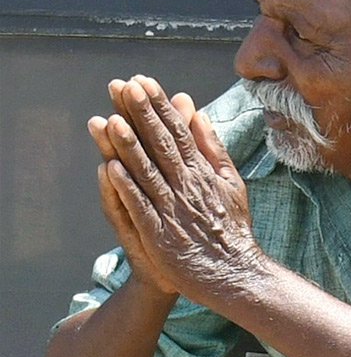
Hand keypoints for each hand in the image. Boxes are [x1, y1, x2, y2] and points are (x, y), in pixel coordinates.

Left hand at [99, 76, 261, 305]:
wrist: (234, 274)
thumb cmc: (230, 229)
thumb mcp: (231, 183)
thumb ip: (213, 148)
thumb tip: (198, 114)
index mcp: (203, 173)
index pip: (178, 132)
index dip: (159, 106)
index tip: (143, 82)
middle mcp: (187, 187)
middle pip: (161, 145)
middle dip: (141, 114)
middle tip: (123, 86)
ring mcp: (173, 210)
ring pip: (147, 172)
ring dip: (128, 146)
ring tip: (111, 120)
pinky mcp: (160, 235)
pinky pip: (140, 207)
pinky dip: (126, 187)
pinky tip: (110, 168)